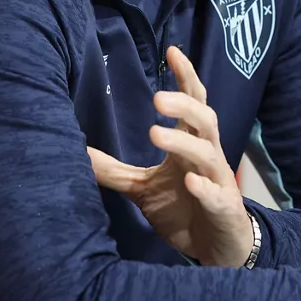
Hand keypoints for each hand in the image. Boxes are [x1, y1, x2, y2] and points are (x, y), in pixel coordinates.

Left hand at [87, 46, 253, 267]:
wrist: (217, 249)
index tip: (172, 51)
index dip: (186, 77)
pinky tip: (190, 184)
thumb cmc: (183, 210)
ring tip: (155, 133)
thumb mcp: (143, 190)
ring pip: (208, 154)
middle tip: (157, 99)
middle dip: (184, 106)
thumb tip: (77, 154)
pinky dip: (204, 188)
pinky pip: (216, 195)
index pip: (193, 102)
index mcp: (191, 145)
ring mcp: (218, 182)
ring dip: (184, 143)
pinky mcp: (223, 209)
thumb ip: (116, 171)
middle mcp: (208, 157)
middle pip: (205, 120)